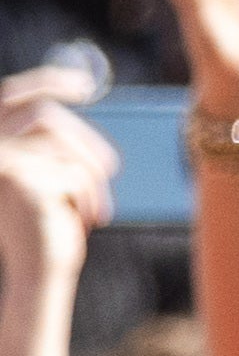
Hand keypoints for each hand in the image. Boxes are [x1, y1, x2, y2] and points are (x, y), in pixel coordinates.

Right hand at [0, 69, 111, 281]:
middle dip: (85, 141)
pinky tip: (85, 222)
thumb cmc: (47, 228)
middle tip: (112, 168)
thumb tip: (81, 100)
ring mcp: (2, 162)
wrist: (39, 274)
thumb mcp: (49, 179)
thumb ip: (53, 147)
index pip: (11, 97)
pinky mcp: (24, 180)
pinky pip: (76, 174)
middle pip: (46, 116)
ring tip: (95, 210)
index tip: (85, 85)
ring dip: (91, 178)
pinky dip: (90, 197)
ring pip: (67, 149)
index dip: (46, 81)